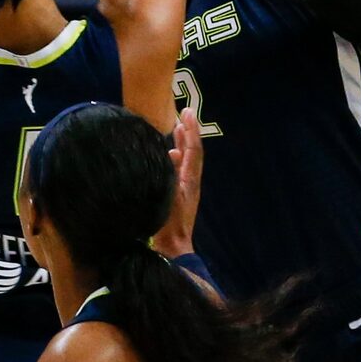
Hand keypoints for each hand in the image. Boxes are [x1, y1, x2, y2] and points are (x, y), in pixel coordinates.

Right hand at [152, 107, 203, 256]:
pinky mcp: (180, 195)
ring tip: (177, 128)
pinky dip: (177, 156)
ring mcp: (186, 189)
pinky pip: (181, 169)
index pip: (193, 150)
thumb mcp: (168, 197)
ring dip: (183, 142)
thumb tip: (172, 152)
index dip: (190, 130)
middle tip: (184, 113)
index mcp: (189, 180)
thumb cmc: (167, 226)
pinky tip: (169, 154)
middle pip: (192, 152)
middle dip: (189, 132)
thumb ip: (170, 175)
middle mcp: (191, 182)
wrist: (172, 248)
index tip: (187, 113)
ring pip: (187, 160)